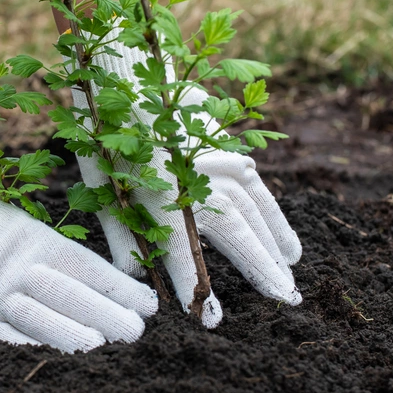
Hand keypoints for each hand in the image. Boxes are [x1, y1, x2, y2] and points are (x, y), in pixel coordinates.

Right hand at [0, 143, 157, 351]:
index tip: (149, 308)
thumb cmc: (3, 240)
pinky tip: (59, 367)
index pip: (86, 267)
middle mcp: (17, 268)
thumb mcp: (41, 238)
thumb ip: (81, 268)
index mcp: (38, 243)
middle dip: (102, 314)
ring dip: (71, 338)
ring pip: (35, 320)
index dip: (119, 288)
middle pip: (64, 293)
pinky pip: (6, 342)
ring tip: (100, 351)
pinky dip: (33, 354)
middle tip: (133, 334)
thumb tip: (138, 300)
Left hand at [74, 39, 302, 327]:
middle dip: (262, 269)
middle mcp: (189, 178)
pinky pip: (254, 181)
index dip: (196, 290)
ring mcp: (211, 159)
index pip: (180, 253)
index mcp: (154, 194)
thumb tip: (134, 277)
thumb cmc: (102, 137)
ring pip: (253, 207)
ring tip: (292, 274)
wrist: (119, 70)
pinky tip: (283, 235)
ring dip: (275, 242)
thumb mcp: (100, 189)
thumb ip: (121, 236)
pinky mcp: (221, 144)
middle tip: (287, 301)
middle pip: (235, 231)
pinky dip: (272, 211)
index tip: (211, 322)